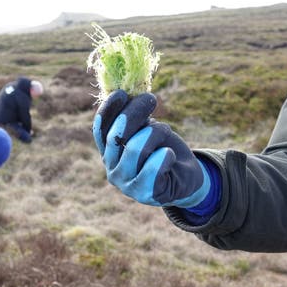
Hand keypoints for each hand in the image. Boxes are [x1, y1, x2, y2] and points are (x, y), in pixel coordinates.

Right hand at [92, 90, 210, 207]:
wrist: (186, 177)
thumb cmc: (164, 148)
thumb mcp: (148, 129)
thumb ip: (135, 119)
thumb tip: (129, 92)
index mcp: (109, 152)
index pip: (100, 129)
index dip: (108, 110)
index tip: (121, 92)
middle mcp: (112, 169)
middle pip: (116, 136)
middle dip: (134, 113)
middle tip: (151, 99)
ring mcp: (127, 184)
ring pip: (135, 148)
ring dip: (155, 133)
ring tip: (166, 132)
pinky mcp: (146, 194)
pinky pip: (153, 168)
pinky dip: (165, 155)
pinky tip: (169, 154)